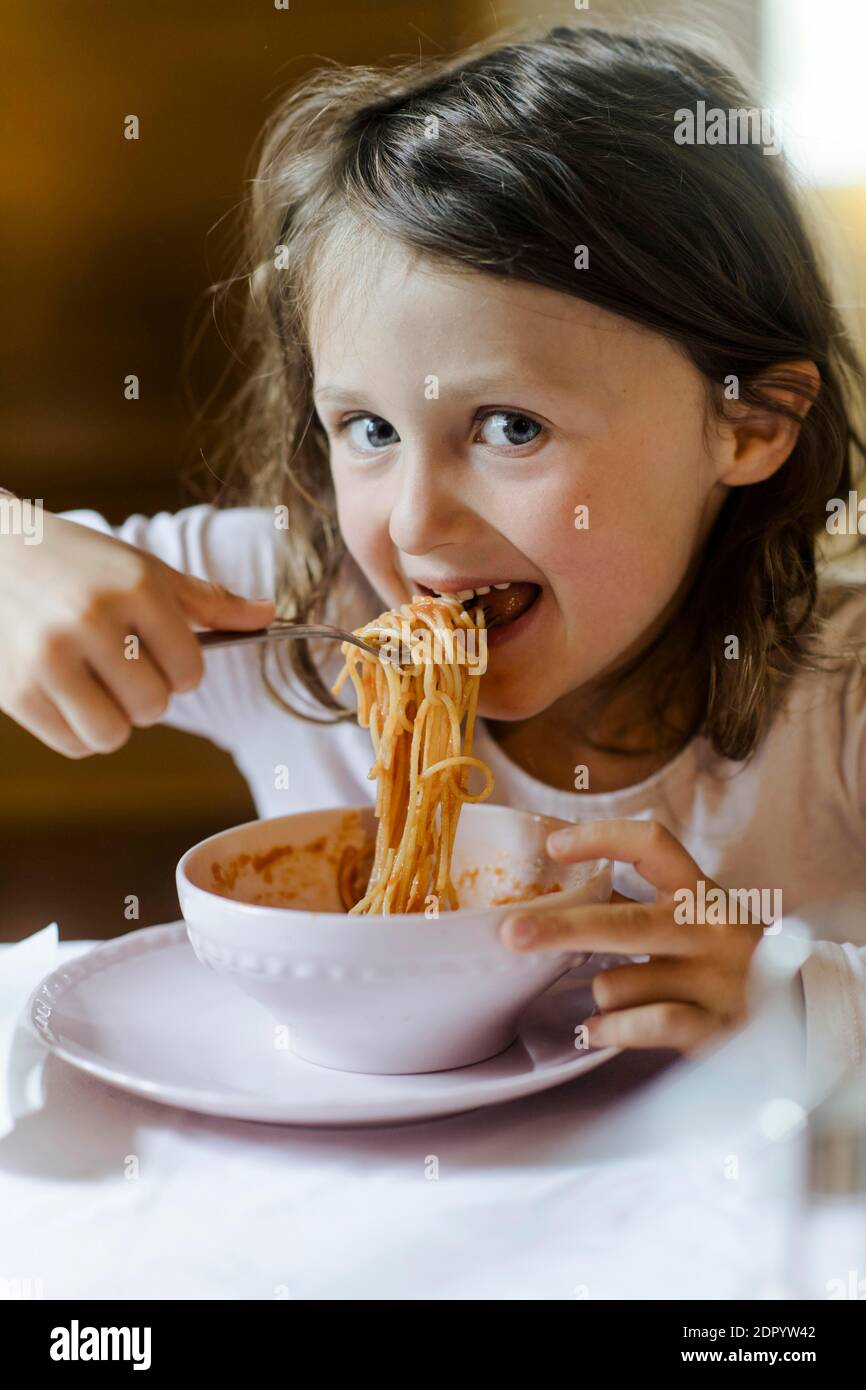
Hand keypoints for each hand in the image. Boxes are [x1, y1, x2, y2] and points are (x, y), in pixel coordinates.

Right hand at [0, 509, 274, 757]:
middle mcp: (93, 619)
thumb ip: (207, 601)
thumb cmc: (79, 564)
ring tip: (95, 684)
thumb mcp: (144, 571)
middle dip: (145, 695)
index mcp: (136, 587)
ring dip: (113, 721)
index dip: (179, 670)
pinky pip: (73, 745)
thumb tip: (269, 616)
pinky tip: (65, 693)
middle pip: (153, 707)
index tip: (153, 650)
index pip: (190, 671)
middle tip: (119, 666)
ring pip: (113, 735)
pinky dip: (77, 731)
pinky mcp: (16, 689)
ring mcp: (49, 656)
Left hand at [499, 819, 762, 1052]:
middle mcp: (708, 931)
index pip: (653, 845)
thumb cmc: (726, 960)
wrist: (802, 1015)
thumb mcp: (694, 920)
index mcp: (700, 894)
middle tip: (511, 933)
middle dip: (560, 927)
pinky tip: (597, 1029)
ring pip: (618, 982)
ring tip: (612, 1001)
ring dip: (601, 993)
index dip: (600, 838)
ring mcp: (712, 981)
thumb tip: (560, 884)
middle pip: (623, 922)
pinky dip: (610, 1029)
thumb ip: (639, 904)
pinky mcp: (713, 1029)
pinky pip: (642, 1026)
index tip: (553, 845)